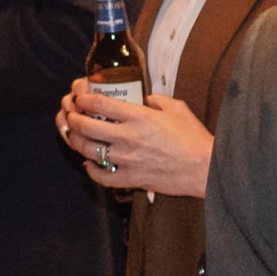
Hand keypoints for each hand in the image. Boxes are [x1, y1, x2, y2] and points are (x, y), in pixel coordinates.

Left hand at [59, 82, 211, 196]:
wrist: (206, 168)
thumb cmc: (193, 137)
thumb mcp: (176, 107)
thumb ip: (155, 99)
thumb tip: (143, 99)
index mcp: (138, 116)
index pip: (99, 103)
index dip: (82, 98)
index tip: (78, 96)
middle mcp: (128, 137)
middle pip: (85, 126)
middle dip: (72, 118)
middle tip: (70, 115)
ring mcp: (128, 160)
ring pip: (88, 151)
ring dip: (76, 142)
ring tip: (74, 136)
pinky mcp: (132, 179)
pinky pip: (102, 177)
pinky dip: (91, 171)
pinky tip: (89, 165)